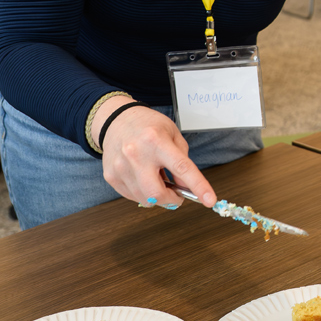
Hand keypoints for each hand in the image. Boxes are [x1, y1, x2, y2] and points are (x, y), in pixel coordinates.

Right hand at [97, 99, 216, 209]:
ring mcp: (120, 167)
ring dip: (157, 196)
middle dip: (172, 199)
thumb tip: (187, 188)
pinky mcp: (111, 176)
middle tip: (176, 193)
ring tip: (156, 177)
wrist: (116, 120)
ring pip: (144, 199)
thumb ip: (183, 162)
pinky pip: (132, 196)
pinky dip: (143, 193)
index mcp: (156, 140)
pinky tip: (143, 177)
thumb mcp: (173, 135)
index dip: (198, 186)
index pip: (182, 168)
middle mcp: (136, 154)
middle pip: (156, 193)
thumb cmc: (148, 126)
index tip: (210, 200)